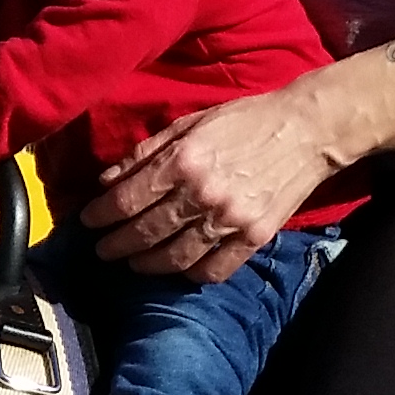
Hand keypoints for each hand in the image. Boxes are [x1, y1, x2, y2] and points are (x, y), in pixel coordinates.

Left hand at [90, 87, 342, 282]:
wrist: (307, 131)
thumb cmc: (244, 120)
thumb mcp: (190, 122)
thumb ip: (147, 152)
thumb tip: (107, 180)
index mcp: (183, 161)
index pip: (127, 200)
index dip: (101, 216)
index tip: (88, 223)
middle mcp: (202, 194)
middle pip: (145, 233)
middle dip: (116, 246)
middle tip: (102, 251)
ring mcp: (230, 219)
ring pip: (175, 257)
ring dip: (146, 264)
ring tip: (133, 263)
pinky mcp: (254, 237)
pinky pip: (214, 269)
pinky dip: (191, 274)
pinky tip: (178, 270)